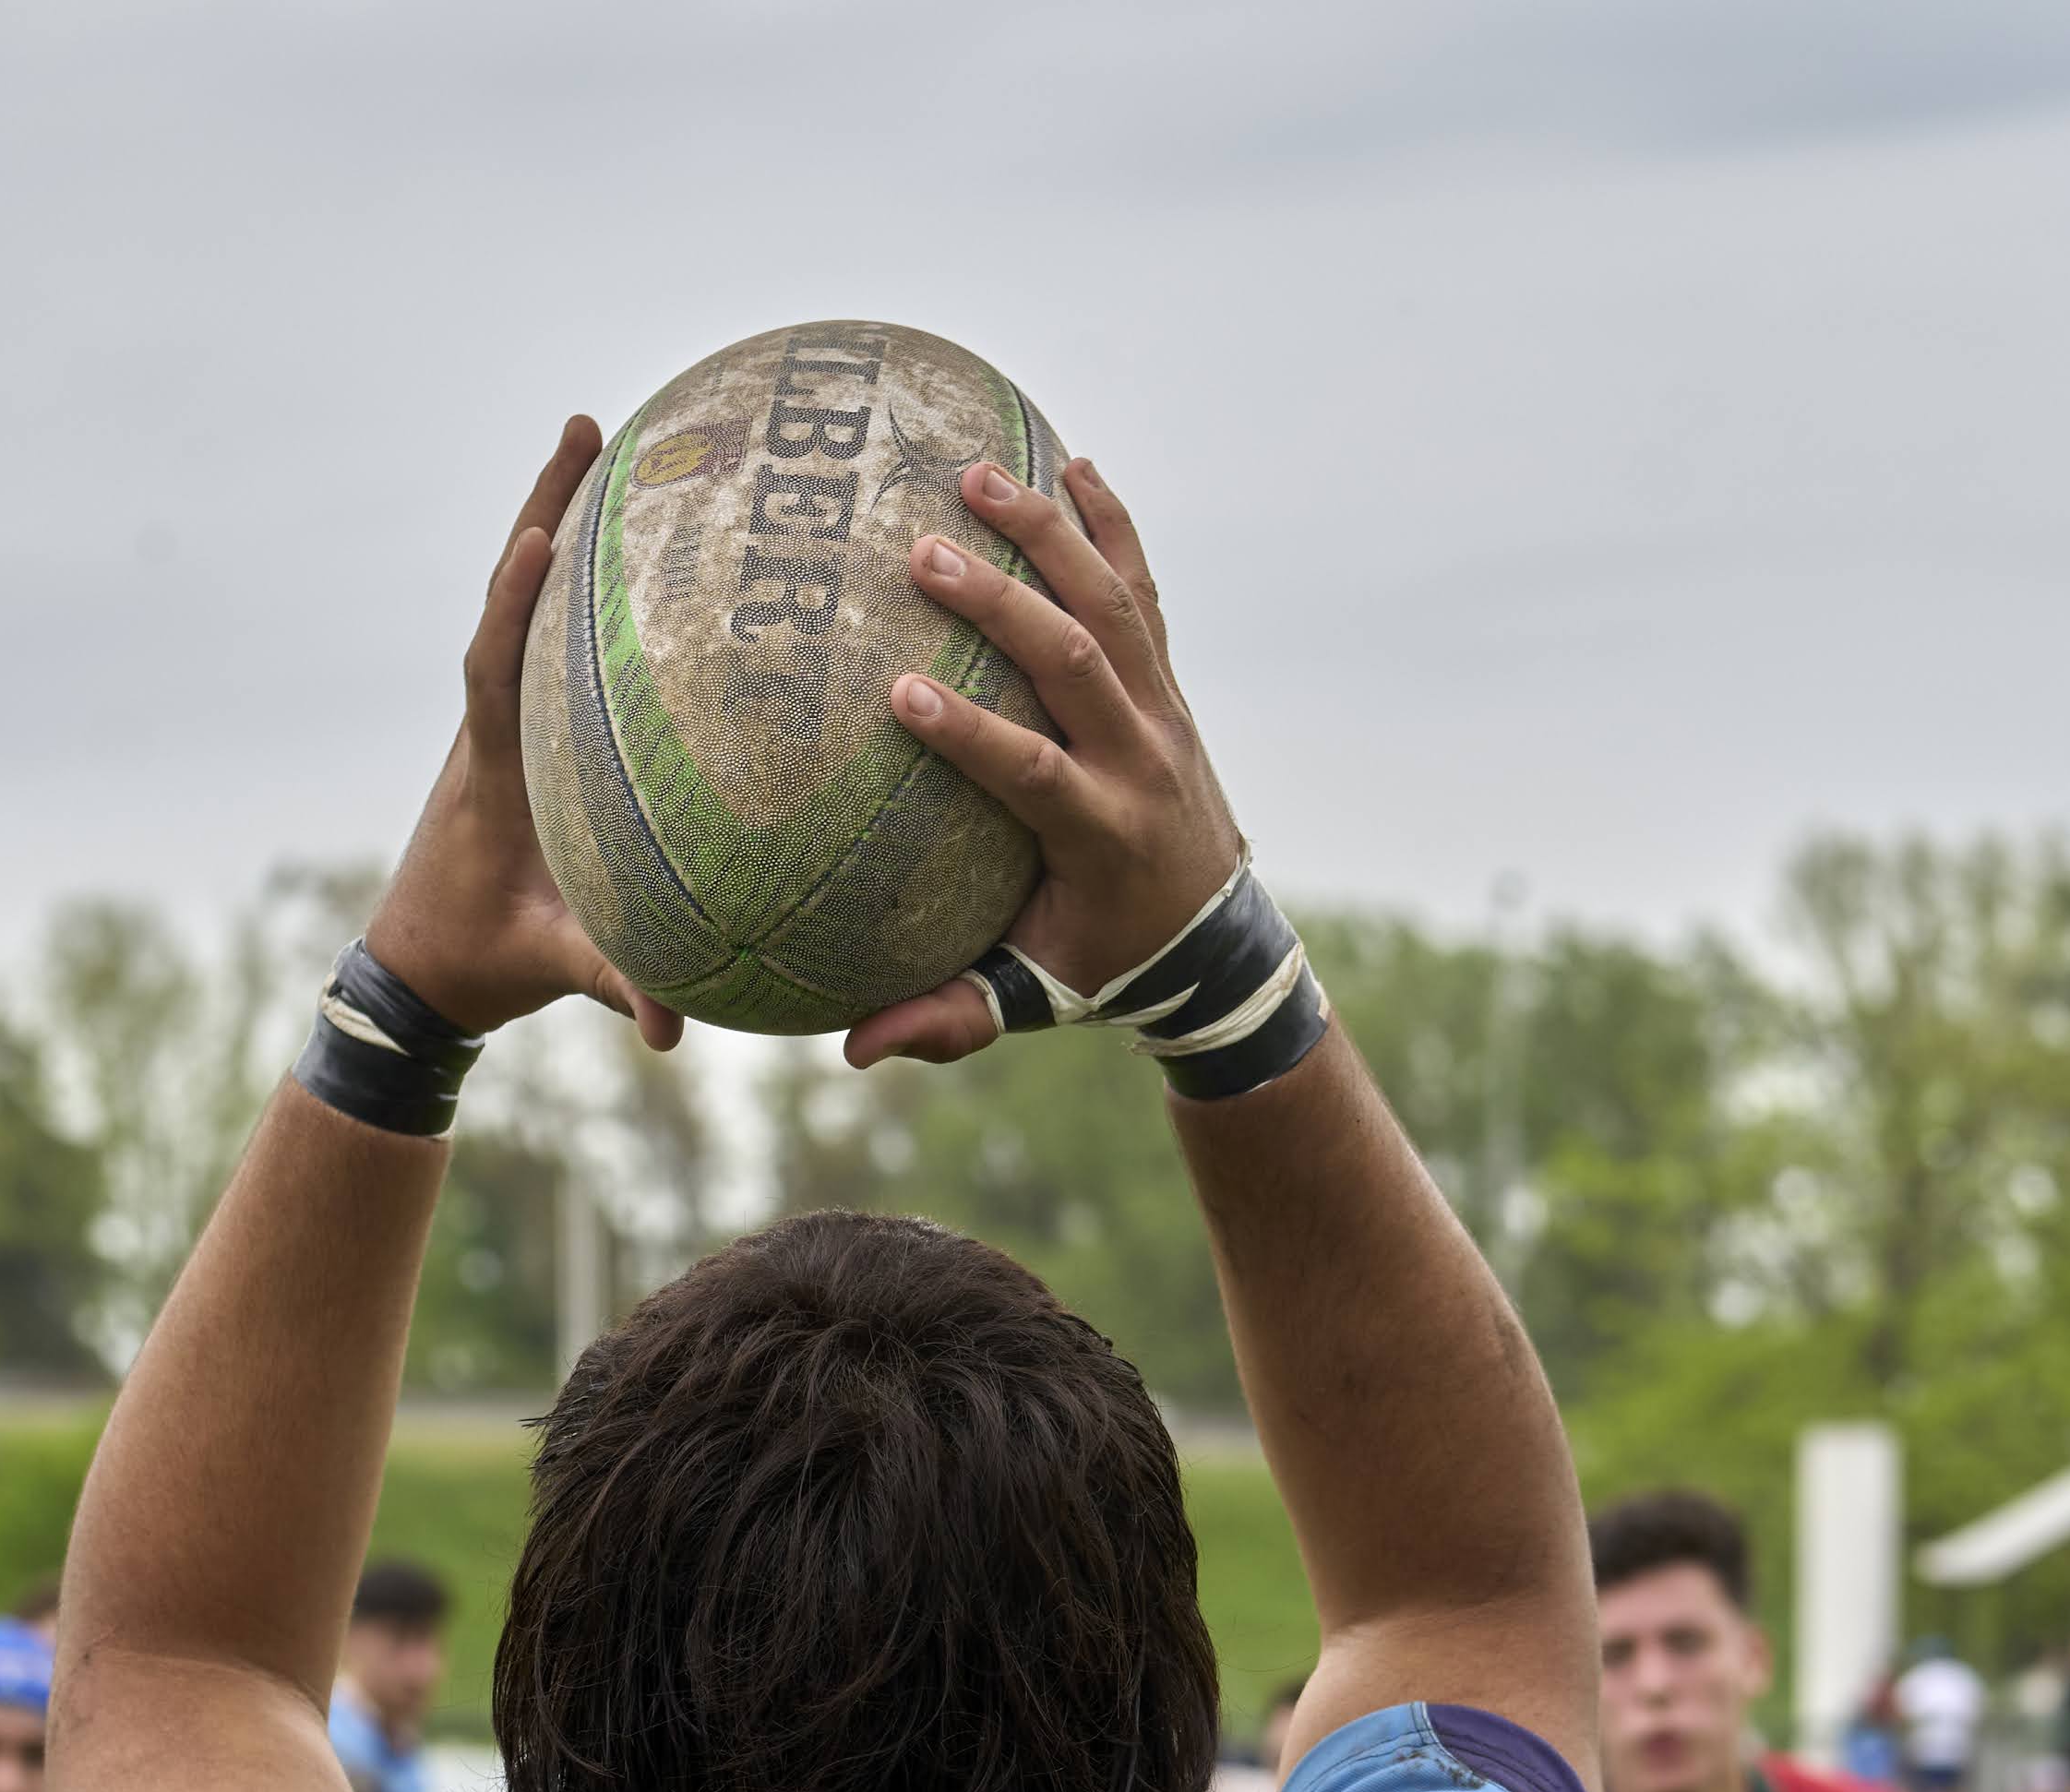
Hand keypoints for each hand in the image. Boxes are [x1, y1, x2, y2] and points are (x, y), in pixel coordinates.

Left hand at [362, 418, 678, 1048]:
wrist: (416, 967)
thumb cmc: (476, 959)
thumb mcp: (548, 968)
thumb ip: (616, 985)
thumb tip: (680, 1025)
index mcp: (488, 767)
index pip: (493, 668)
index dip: (511, 606)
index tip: (535, 537)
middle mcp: (489, 724)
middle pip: (510, 599)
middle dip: (545, 510)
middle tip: (587, 426)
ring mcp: (501, 719)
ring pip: (527, 604)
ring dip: (559, 521)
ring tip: (609, 440)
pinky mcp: (520, 727)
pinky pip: (547, 634)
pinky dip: (575, 578)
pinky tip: (627, 535)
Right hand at [844, 455, 1246, 1071]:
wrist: (1219, 942)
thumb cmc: (1103, 967)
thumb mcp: (1032, 999)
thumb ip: (946, 1021)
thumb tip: (850, 1051)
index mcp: (1100, 833)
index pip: (1037, 772)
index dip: (973, 734)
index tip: (900, 693)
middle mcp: (1141, 759)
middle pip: (1076, 664)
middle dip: (1004, 604)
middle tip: (924, 551)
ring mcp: (1163, 712)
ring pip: (1112, 607)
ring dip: (1050, 535)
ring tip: (977, 473)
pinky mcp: (1169, 684)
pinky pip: (1143, 591)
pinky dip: (1113, 525)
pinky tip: (1071, 462)